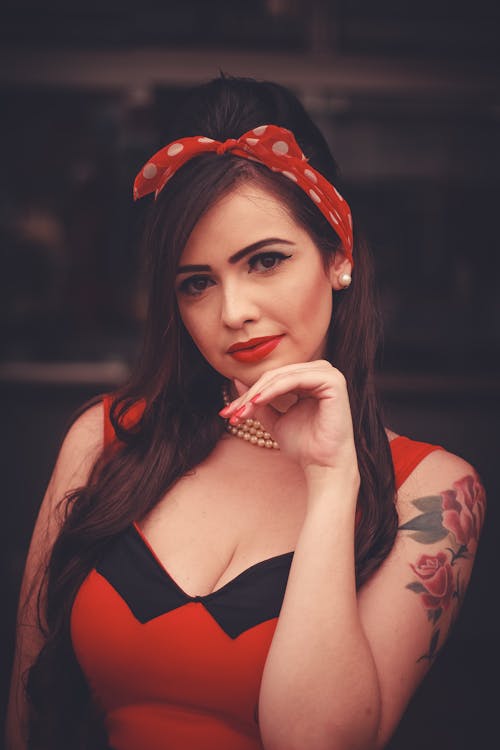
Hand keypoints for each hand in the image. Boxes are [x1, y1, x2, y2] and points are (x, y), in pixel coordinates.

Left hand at [219, 360, 358, 476]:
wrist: (323, 466)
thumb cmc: (304, 446)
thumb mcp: (274, 420)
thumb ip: (259, 400)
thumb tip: (237, 380)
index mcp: (311, 379)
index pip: (274, 379)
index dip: (249, 394)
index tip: (228, 413)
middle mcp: (322, 372)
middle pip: (276, 375)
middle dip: (250, 395)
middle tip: (231, 414)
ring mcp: (329, 374)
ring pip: (282, 376)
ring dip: (258, 393)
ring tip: (241, 412)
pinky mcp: (333, 381)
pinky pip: (294, 380)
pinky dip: (273, 390)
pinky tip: (258, 402)